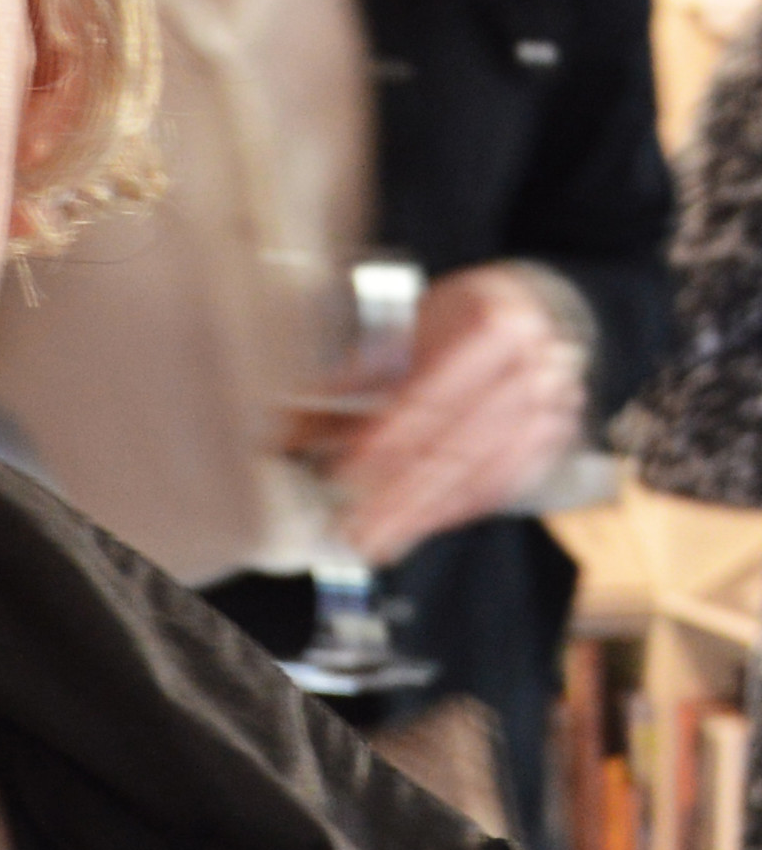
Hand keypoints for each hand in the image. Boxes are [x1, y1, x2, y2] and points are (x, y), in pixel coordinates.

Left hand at [319, 263, 586, 563]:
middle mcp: (536, 364)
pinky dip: (455, 509)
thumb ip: (358, 374)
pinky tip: (419, 525)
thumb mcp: (410, 324)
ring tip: (377, 540)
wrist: (537, 309)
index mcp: (495, 321)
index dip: (384, 442)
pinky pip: (502, 484)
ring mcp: (554, 405)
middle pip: (457, 444)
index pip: (432, 395)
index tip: (344, 474)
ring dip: (424, 513)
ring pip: (479, 473)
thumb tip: (293, 427)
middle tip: (354, 528)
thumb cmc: (462, 318)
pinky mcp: (556, 438)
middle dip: (399, 495)